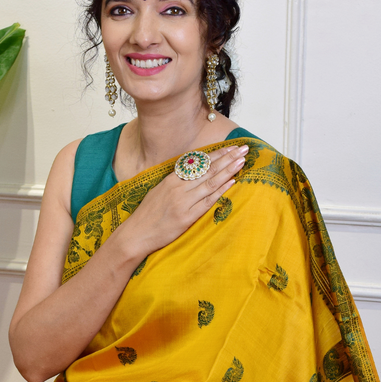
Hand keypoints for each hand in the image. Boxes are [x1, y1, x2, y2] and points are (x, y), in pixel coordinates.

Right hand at [121, 144, 247, 259]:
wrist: (136, 234)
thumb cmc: (148, 214)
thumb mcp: (159, 191)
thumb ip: (176, 182)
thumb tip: (193, 174)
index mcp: (171, 179)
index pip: (199, 163)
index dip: (217, 154)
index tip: (231, 147)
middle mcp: (178, 188)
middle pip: (207, 169)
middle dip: (227, 158)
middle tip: (243, 149)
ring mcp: (183, 202)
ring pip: (210, 183)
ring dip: (228, 171)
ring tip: (241, 161)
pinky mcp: (186, 217)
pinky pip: (207, 202)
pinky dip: (220, 191)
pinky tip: (232, 182)